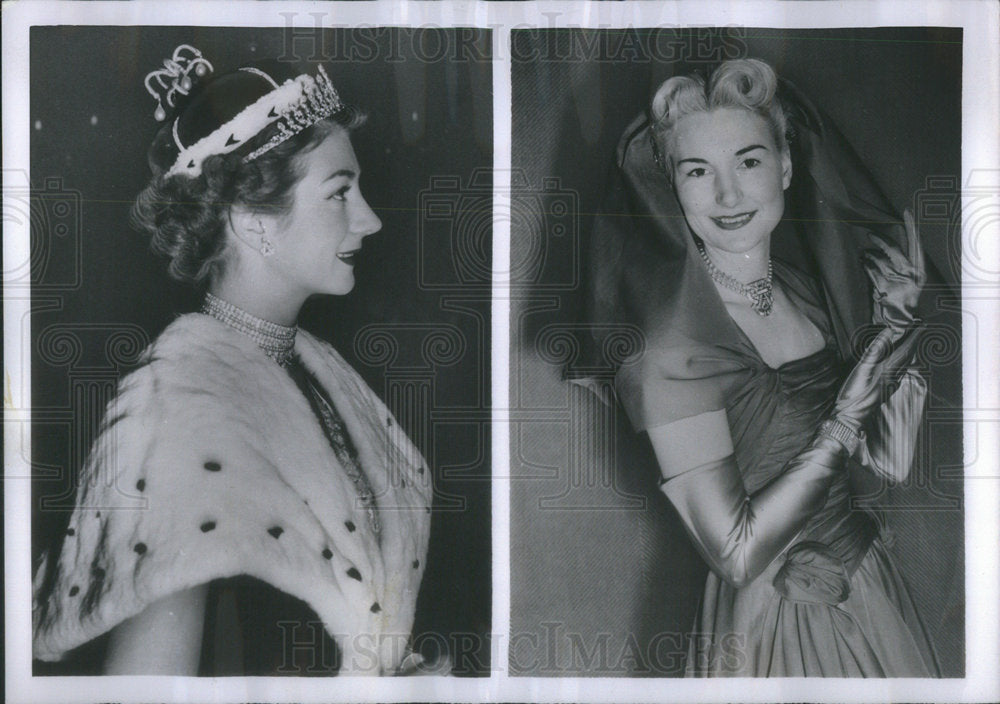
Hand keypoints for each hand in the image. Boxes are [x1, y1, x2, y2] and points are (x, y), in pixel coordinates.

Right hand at [833, 323, 920, 428]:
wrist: (850, 418)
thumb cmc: (854, 394)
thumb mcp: (861, 369)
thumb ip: (875, 349)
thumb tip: (889, 331)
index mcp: (889, 369)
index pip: (906, 348)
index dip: (915, 335)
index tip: (923, 323)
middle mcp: (894, 377)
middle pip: (909, 356)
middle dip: (914, 341)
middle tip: (918, 329)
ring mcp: (890, 385)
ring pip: (905, 364)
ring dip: (909, 351)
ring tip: (910, 341)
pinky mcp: (885, 390)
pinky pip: (899, 371)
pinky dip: (902, 361)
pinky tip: (898, 363)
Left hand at [862, 209, 926, 335]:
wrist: (895, 324)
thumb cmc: (898, 301)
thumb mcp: (904, 281)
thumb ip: (899, 265)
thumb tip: (886, 246)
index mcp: (919, 271)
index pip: (916, 245)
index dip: (911, 227)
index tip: (906, 212)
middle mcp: (911, 275)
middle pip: (896, 250)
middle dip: (881, 240)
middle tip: (870, 234)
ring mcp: (898, 281)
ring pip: (881, 260)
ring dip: (869, 255)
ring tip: (863, 254)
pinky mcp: (884, 288)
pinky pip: (872, 271)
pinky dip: (866, 265)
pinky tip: (862, 262)